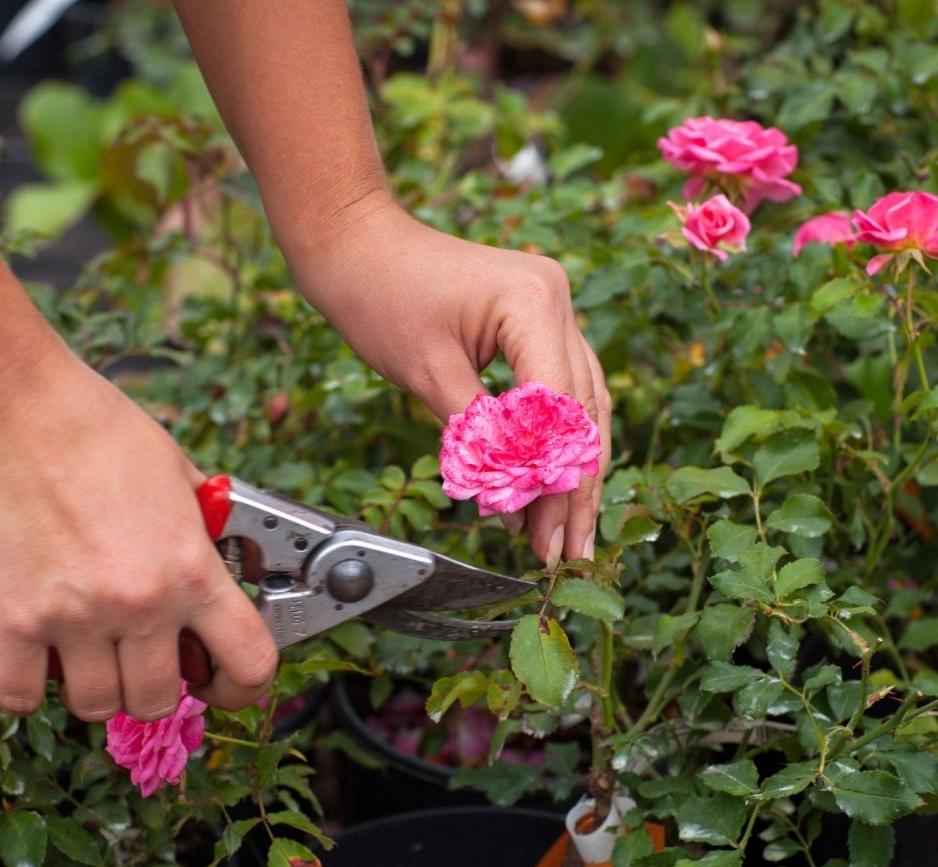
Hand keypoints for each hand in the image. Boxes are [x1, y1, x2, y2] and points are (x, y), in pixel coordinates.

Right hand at [0, 352, 277, 720]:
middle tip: (140, 658)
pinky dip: (24, 687)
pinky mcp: (10, 622)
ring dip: (94, 687)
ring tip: (86, 652)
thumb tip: (218, 556)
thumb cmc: (90, 425)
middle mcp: (141, 603)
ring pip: (97, 705)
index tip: (223, 683)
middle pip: (161, 699)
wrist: (4, 405)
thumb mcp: (175, 471)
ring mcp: (75, 619)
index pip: (250, 662)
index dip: (241, 687)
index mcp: (191, 567)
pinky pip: (21, 695)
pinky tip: (29, 658)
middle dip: (155, 686)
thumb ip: (199, 528)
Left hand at [287, 193, 611, 566]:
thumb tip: (512, 502)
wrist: (356, 242)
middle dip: (571, 488)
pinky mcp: (537, 318)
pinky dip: (554, 437)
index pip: (558, 408)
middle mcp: (557, 299)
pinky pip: (560, 385)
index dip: (551, 479)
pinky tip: (554, 484)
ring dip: (573, 470)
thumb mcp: (427, 374)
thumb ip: (477, 438)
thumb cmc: (378, 295)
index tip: (541, 535)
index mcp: (534, 302)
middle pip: (580, 411)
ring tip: (569, 534)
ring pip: (581, 403)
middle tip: (565, 553)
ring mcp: (553, 305)